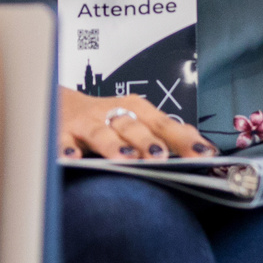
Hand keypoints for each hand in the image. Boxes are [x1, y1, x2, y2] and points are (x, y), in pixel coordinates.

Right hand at [58, 87, 208, 161]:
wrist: (60, 103)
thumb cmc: (105, 118)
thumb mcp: (135, 121)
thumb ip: (164, 135)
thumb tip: (202, 151)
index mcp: (135, 110)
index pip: (164, 124)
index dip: (184, 138)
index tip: (203, 154)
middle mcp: (112, 113)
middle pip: (133, 126)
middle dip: (147, 141)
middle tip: (161, 156)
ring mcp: (86, 123)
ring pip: (101, 132)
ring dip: (113, 144)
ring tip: (125, 158)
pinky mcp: (61, 132)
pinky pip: (62, 141)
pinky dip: (66, 149)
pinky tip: (73, 159)